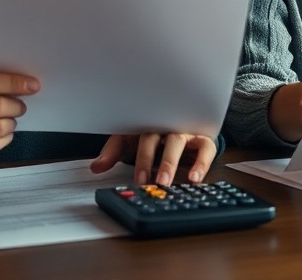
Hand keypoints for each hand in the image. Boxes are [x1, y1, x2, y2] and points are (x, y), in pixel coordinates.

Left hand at [90, 133, 216, 185]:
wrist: (184, 119)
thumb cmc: (154, 132)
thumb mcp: (130, 139)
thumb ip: (113, 152)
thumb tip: (96, 167)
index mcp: (145, 122)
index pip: (137, 138)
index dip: (139, 159)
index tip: (138, 180)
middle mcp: (164, 124)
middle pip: (157, 138)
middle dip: (151, 161)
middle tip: (151, 182)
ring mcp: (184, 130)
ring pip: (178, 141)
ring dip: (172, 162)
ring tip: (167, 182)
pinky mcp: (203, 139)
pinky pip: (205, 149)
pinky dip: (201, 163)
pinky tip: (195, 178)